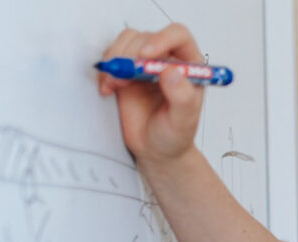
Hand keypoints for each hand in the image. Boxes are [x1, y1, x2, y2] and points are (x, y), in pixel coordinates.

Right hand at [97, 23, 204, 164]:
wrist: (156, 149)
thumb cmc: (175, 135)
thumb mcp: (183, 122)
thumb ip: (182, 98)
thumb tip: (172, 72)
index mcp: (190, 66)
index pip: (178, 36)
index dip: (161, 39)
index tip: (145, 56)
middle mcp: (168, 59)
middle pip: (147, 37)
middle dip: (131, 55)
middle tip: (124, 80)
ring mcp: (146, 63)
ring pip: (128, 41)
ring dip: (116, 60)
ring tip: (116, 86)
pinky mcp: (128, 70)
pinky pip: (113, 55)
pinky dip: (107, 69)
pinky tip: (108, 88)